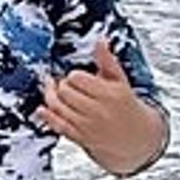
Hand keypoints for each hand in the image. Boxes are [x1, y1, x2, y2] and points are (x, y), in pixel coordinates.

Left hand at [38, 43, 167, 174]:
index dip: (74, 76)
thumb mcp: (120, 81)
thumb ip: (107, 60)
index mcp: (110, 94)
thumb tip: (100, 40)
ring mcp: (88, 126)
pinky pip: (58, 125)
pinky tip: (43, 108)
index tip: (77, 77)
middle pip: (64, 92)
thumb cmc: (125, 104)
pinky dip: (47, 115)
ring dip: (52, 97)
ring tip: (55, 92)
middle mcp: (99, 111)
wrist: (136, 136)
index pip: (77, 78)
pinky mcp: (80, 138)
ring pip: (58, 107)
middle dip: (63, 86)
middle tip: (67, 85)